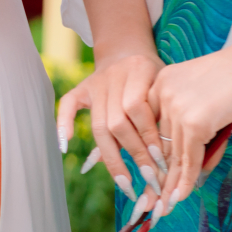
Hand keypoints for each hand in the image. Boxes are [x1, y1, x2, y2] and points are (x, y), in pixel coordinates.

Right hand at [55, 49, 162, 198]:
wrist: (128, 49)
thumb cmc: (155, 76)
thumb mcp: (165, 85)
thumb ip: (164, 113)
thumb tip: (168, 159)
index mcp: (139, 69)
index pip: (140, 109)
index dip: (150, 137)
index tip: (163, 165)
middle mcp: (114, 75)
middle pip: (118, 121)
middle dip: (136, 153)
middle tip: (150, 179)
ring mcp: (95, 83)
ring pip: (100, 123)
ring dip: (113, 156)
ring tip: (127, 181)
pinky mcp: (81, 88)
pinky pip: (67, 105)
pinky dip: (63, 124)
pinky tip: (65, 145)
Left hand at [148, 41, 231, 209]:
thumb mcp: (203, 96)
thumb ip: (191, 121)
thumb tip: (190, 160)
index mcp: (158, 84)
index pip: (151, 129)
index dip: (152, 156)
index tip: (150, 178)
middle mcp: (160, 95)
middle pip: (157, 144)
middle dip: (157, 176)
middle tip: (152, 200)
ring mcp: (175, 108)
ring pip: (172, 154)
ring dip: (170, 183)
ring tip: (165, 205)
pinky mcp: (194, 121)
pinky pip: (189, 156)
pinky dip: (187, 178)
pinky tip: (181, 194)